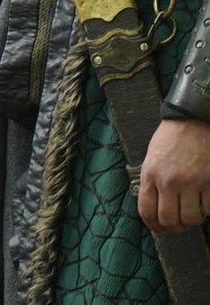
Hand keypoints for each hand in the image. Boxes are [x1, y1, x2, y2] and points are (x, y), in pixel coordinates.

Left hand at [141, 117, 209, 232]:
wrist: (193, 120)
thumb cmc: (171, 138)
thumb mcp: (153, 158)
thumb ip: (153, 182)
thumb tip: (156, 209)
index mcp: (150, 174)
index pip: (146, 211)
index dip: (154, 226)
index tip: (160, 229)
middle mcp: (169, 181)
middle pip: (170, 220)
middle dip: (176, 227)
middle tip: (181, 224)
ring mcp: (192, 182)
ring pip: (192, 218)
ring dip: (194, 219)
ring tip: (194, 211)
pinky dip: (209, 209)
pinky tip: (206, 201)